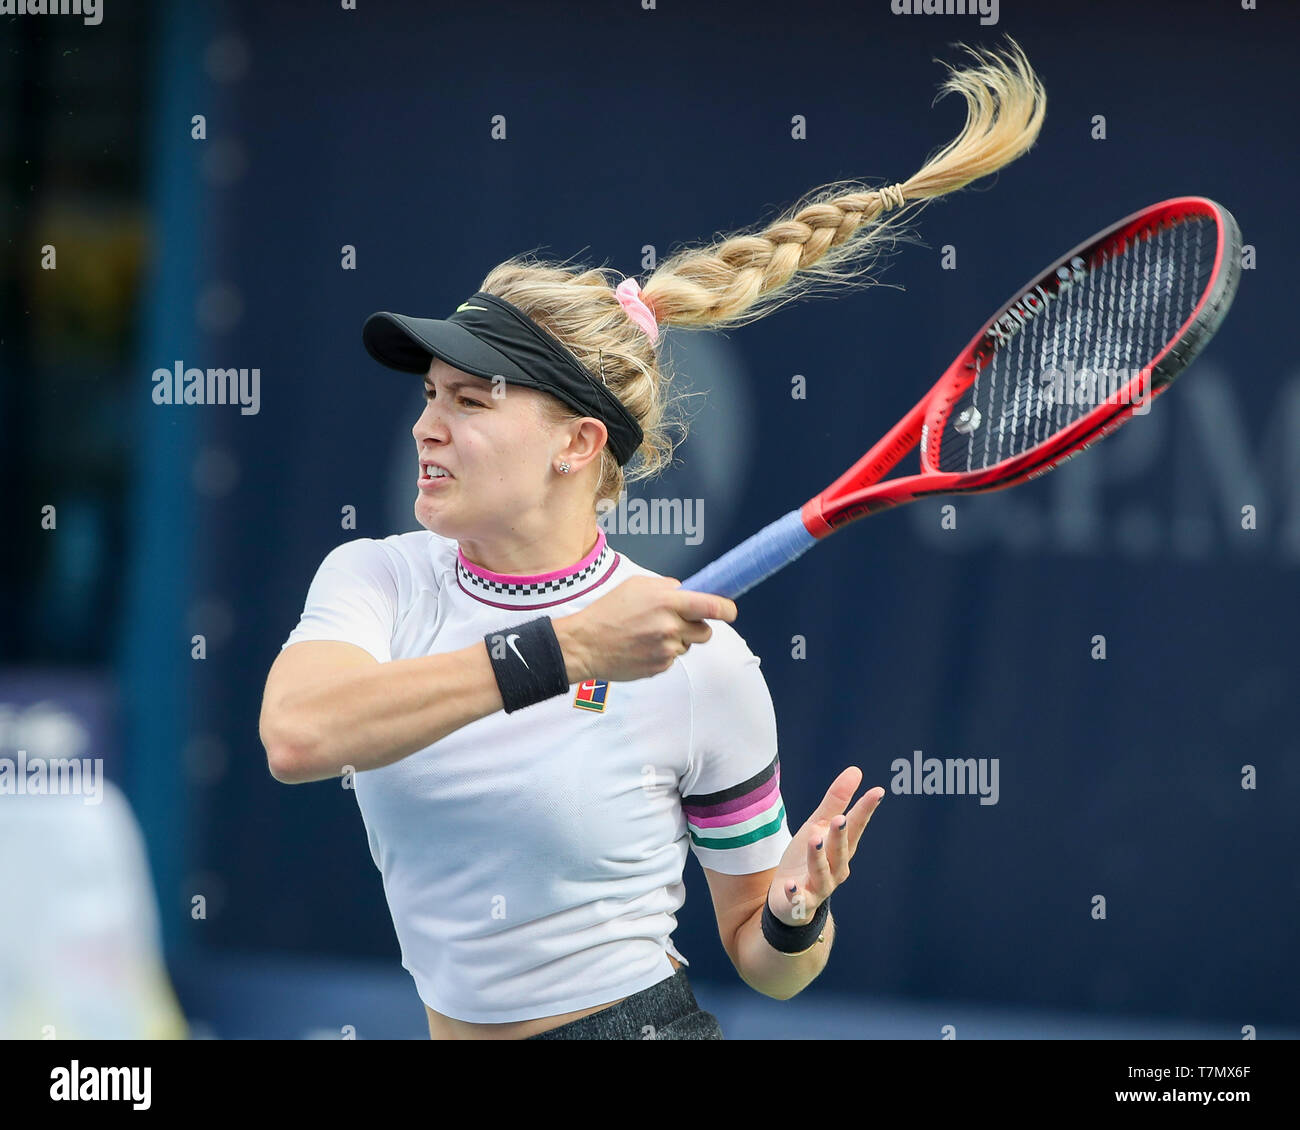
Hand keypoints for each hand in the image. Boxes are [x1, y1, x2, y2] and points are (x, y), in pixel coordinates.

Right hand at [552, 576, 736, 682]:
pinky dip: (663, 653)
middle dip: (697, 627)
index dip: (727, 609)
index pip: (712, 606)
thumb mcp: (637, 586)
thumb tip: (686, 591)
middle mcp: (671, 627)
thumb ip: (666, 587)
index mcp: (667, 602)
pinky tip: (642, 646)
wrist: (585, 644)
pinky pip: (672, 659)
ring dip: (677, 640)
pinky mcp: (659, 667)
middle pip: (706, 631)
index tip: (730, 611)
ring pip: (688, 646)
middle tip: (677, 622)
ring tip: (649, 634)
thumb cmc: (608, 611)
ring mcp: (666, 650)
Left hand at [767, 767, 884, 926]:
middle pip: (839, 851)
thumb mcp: (819, 826)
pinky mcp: (799, 902)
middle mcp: (835, 869)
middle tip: (840, 819)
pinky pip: (799, 899)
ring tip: (813, 840)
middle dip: (840, 836)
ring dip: (817, 857)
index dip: (865, 810)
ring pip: (820, 872)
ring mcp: (818, 887)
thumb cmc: (808, 857)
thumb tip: (856, 771)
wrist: (789, 899)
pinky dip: (795, 893)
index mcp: (841, 848)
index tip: (877, 791)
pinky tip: (790, 885)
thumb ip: (836, 801)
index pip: (855, 827)